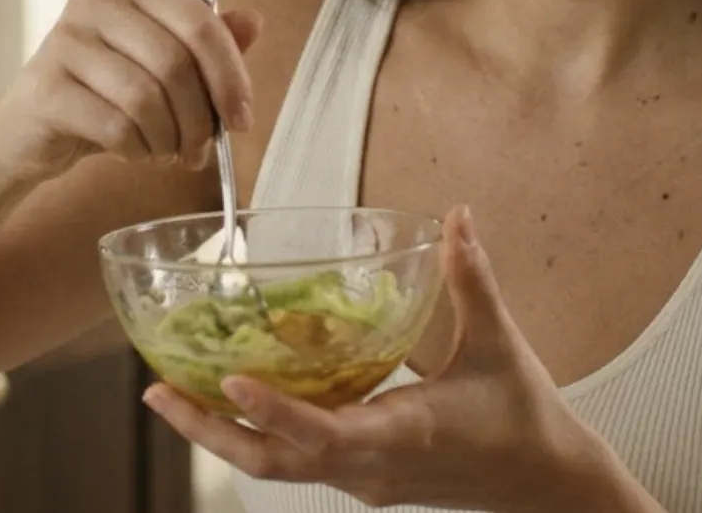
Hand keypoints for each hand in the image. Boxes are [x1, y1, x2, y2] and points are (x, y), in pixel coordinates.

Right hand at [0, 0, 261, 183]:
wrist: (28, 132)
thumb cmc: (104, 96)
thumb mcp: (162, 69)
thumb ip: (206, 45)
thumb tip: (255, 21)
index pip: (198, 22)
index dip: (229, 75)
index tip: (241, 119)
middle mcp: (95, 2)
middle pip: (174, 63)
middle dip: (199, 118)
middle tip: (200, 151)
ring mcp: (65, 41)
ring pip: (145, 97)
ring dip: (168, 139)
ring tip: (166, 153)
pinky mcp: (45, 86)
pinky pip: (114, 125)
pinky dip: (136, 150)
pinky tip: (133, 153)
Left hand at [143, 206, 648, 512]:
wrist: (544, 484)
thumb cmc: (523, 418)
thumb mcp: (499, 344)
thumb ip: (472, 278)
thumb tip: (457, 217)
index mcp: (403, 435)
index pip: (324, 432)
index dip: (273, 410)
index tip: (228, 380)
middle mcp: (370, 467)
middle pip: (272, 462)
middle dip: (210, 431)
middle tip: (157, 391)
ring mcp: (361, 479)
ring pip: (275, 465)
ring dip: (222, 432)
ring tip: (170, 392)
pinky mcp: (361, 476)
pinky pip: (294, 458)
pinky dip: (256, 429)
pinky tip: (231, 395)